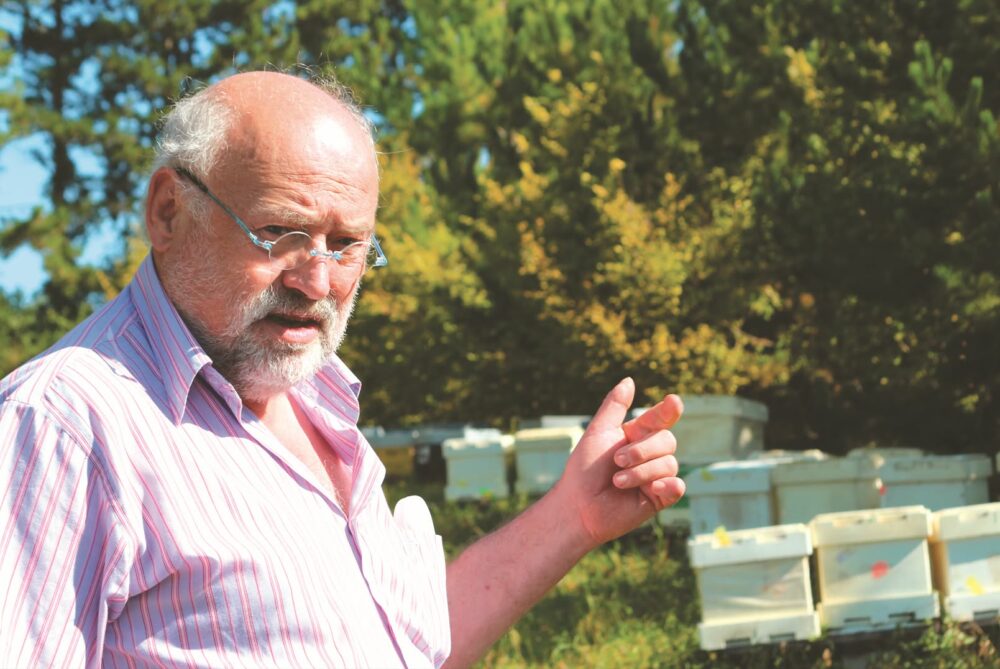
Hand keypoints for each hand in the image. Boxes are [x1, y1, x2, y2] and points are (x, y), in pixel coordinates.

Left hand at [550, 378, 684, 547]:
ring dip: (641, 471)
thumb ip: (614, 406)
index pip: (660, 418)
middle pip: (667, 441)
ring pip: (669, 463)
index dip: (668, 410)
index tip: (673, 402)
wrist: (579, 505)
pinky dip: (667, 485)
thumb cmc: (584, 470)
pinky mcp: (660, 497)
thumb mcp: (598, 432)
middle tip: (617, 461)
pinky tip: (652, 488)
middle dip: (642, 450)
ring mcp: (656, 476)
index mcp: (637, 436)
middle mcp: (650, 454)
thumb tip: (630, 380)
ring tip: (617, 481)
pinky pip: (677, 486)